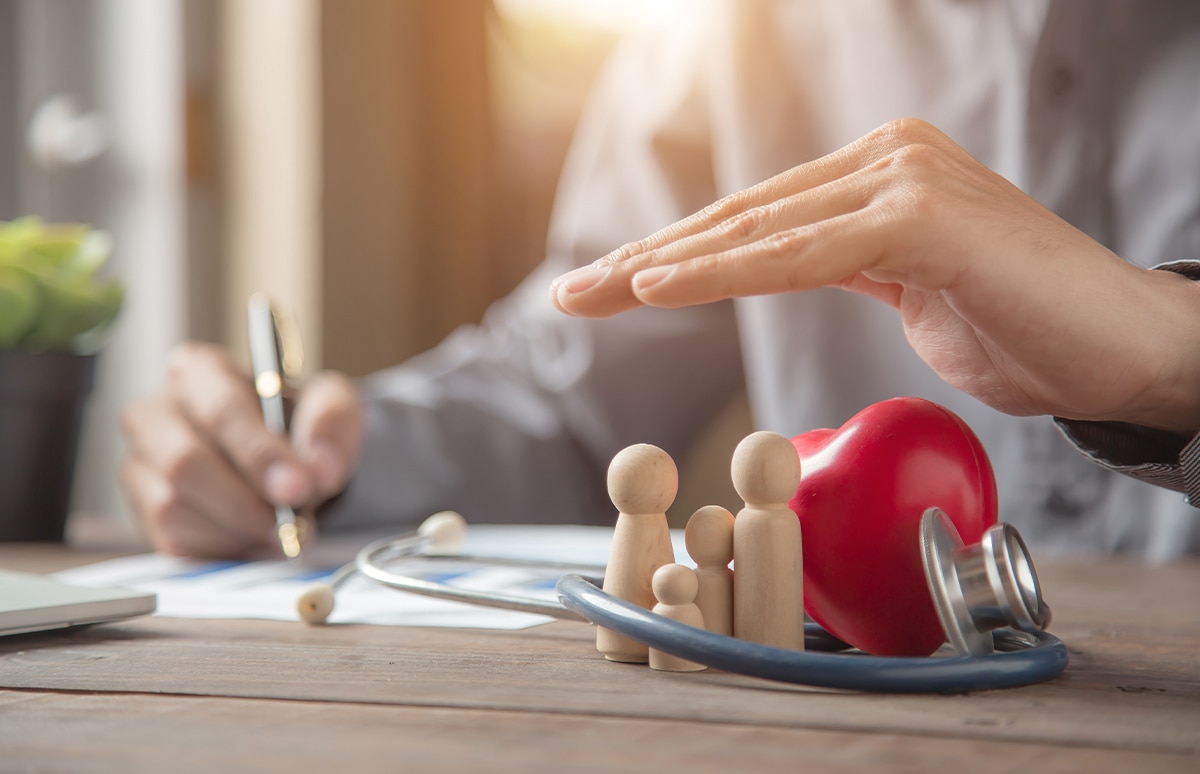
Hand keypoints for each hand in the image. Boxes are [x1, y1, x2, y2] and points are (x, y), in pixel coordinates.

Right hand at [121, 341, 363, 556]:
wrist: (287, 462)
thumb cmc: (300, 424)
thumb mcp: (331, 405)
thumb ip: (331, 424)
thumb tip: (321, 468)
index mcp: (199, 371)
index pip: (220, 409)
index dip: (259, 453)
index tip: (297, 487)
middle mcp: (155, 413)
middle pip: (183, 463)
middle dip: (244, 502)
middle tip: (290, 523)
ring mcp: (141, 465)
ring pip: (173, 508)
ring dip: (236, 529)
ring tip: (280, 529)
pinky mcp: (144, 512)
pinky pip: (173, 541)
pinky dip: (222, 549)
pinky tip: (253, 537)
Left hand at [550, 119, 1199, 434]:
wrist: (1123, 351)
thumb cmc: (1026, 329)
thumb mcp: (913, 293)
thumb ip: (849, 264)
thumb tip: (788, 263)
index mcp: (877, 178)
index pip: (753, 221)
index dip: (673, 257)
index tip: (608, 289)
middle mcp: (886, 161)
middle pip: (740, 218)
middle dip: (647, 262)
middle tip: (573, 295)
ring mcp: (906, 180)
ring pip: (760, 230)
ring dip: (666, 268)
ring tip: (594, 293)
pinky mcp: (926, 218)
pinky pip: (807, 254)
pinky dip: (730, 273)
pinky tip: (662, 285)